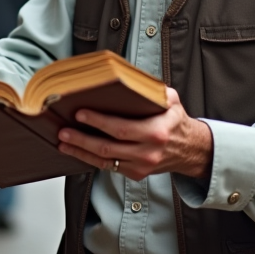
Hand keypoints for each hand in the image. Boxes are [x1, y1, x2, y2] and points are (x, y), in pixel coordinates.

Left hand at [55, 88, 212, 180]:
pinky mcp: (136, 174)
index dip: (98, 122)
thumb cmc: (176, 121)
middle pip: (108, 147)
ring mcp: (142, 166)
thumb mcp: (171, 100)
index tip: (80, 114)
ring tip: (63, 143)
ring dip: (81, 152)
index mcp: (156, 132)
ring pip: (105, 161)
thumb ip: (152, 90)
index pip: (121, 128)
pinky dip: (91, 159)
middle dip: (82, 140)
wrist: (190, 149)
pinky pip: (109, 167)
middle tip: (64, 132)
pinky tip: (78, 151)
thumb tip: (127, 79)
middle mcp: (148, 152)